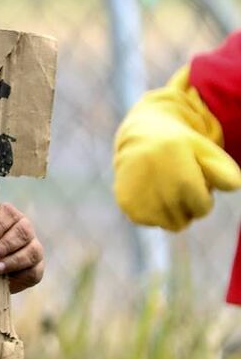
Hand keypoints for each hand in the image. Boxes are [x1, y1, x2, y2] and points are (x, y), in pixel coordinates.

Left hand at [0, 203, 43, 293]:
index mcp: (8, 216)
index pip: (8, 212)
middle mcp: (24, 228)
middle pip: (23, 231)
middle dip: (5, 245)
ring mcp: (33, 248)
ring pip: (32, 251)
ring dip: (13, 261)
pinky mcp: (36, 268)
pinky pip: (34, 271)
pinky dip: (20, 275)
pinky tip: (6, 279)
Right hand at [114, 72, 240, 230]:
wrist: (142, 134)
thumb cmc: (182, 145)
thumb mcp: (208, 152)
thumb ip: (226, 172)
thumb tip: (233, 186)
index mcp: (183, 179)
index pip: (202, 209)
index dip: (202, 195)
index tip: (193, 177)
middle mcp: (160, 191)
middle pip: (185, 220)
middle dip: (186, 205)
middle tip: (177, 181)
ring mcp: (141, 199)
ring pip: (168, 224)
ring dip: (170, 211)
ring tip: (164, 187)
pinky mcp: (127, 204)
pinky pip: (149, 221)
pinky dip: (151, 210)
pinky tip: (149, 190)